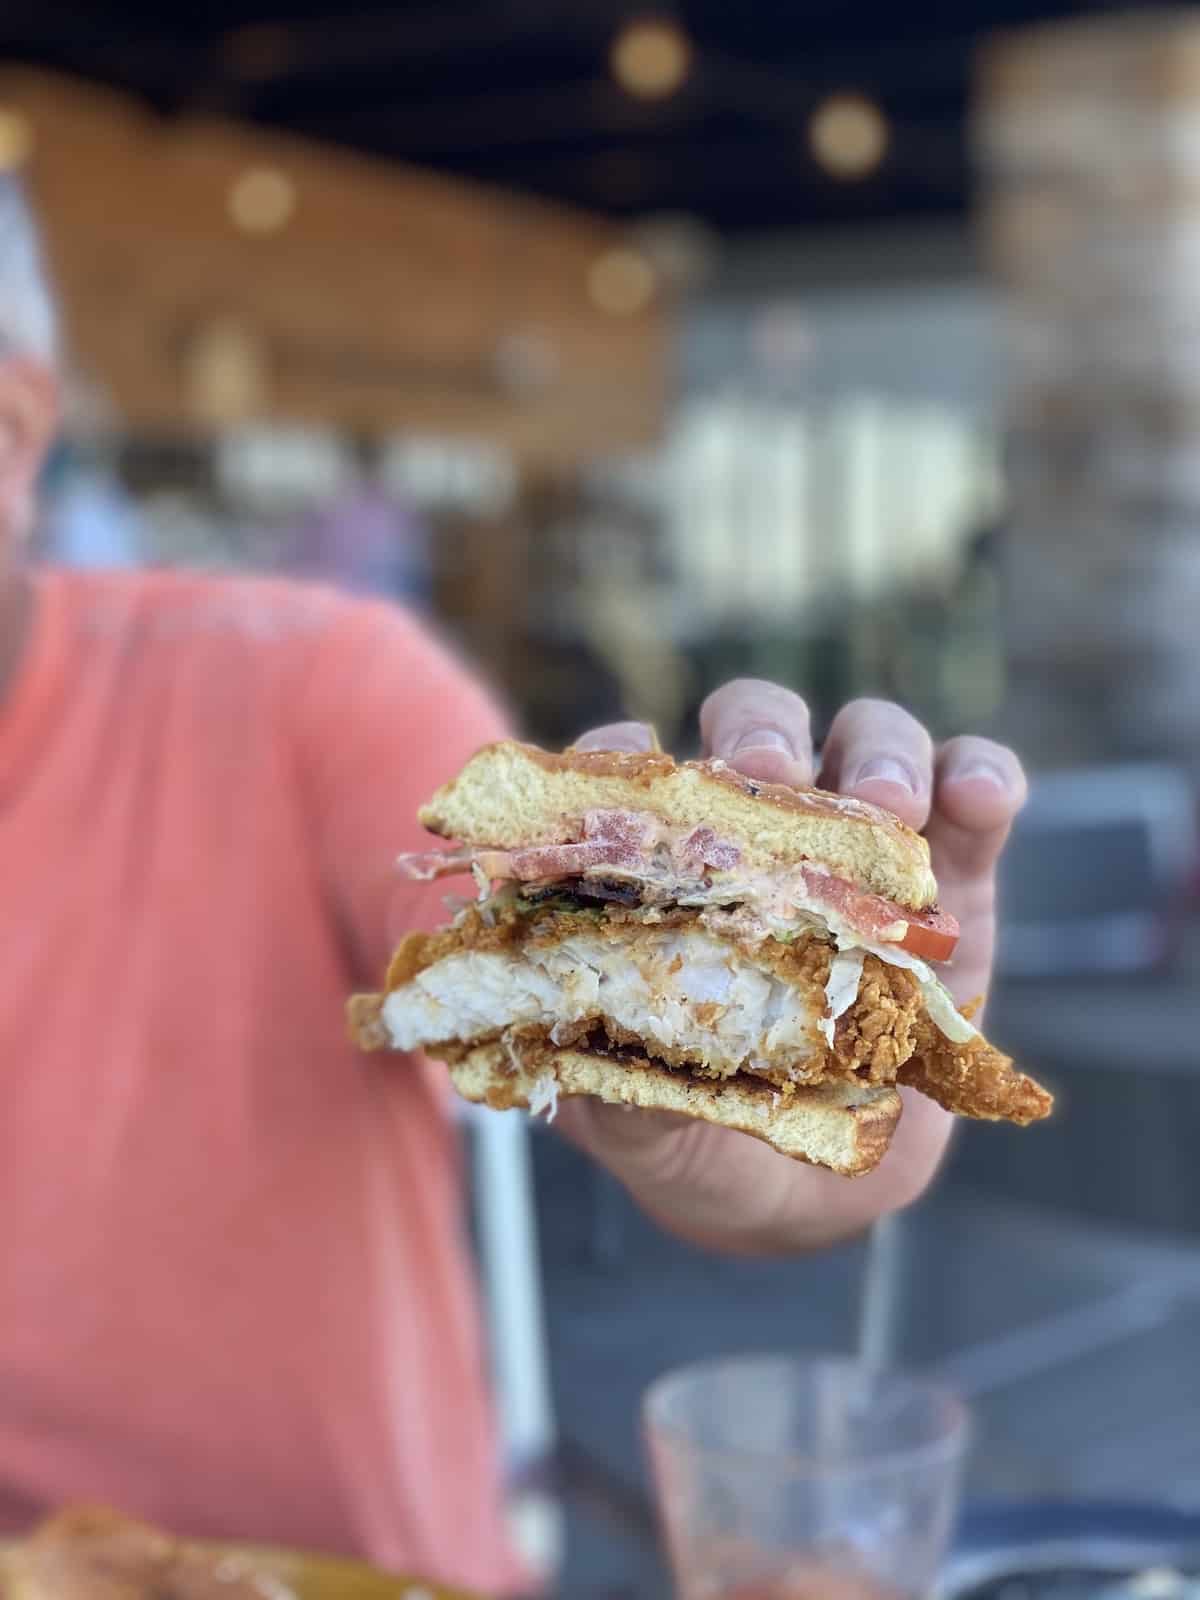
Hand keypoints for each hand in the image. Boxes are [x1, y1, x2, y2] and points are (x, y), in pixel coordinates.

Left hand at [554, 684, 1027, 1254]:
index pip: (635, 772)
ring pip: (869, 743)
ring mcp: (860, 848)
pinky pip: (974, 795)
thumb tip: (588, 1049)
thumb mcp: (645, 1125)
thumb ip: (616, 1090)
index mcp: (666, 868)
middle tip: (767, 774)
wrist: (812, 1200)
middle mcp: (761, 834)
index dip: (626, 754)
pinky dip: (981, 779)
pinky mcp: (956, 875)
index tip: (632, 774)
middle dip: (762, 735)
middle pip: (757, 730)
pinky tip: (980, 797)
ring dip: (879, 754)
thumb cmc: (700, 1135)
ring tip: (891, 806)